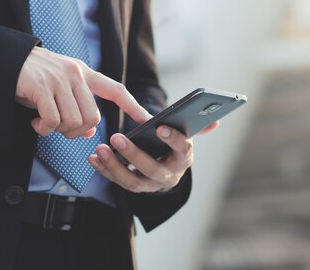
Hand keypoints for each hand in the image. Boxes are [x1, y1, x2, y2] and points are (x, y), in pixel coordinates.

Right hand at [15, 46, 151, 137]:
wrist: (5, 61)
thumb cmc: (33, 79)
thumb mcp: (59, 90)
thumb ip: (76, 106)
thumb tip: (89, 131)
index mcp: (83, 73)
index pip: (115, 89)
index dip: (133, 105)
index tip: (147, 119)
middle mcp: (75, 74)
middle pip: (92, 117)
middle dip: (76, 131)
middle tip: (59, 128)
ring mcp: (59, 79)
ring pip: (73, 121)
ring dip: (57, 131)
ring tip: (43, 123)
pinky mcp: (41, 87)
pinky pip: (52, 121)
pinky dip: (43, 128)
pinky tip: (35, 122)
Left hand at [88, 121, 219, 192]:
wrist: (167, 170)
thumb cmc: (174, 148)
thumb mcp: (186, 138)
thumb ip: (198, 128)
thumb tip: (216, 122)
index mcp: (184, 158)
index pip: (181, 148)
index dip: (172, 138)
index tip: (159, 127)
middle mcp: (168, 176)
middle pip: (151, 168)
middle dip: (133, 154)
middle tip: (117, 138)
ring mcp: (150, 185)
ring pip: (131, 181)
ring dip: (114, 166)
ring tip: (101, 149)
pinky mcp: (133, 187)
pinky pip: (117, 181)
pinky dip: (104, 170)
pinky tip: (93, 157)